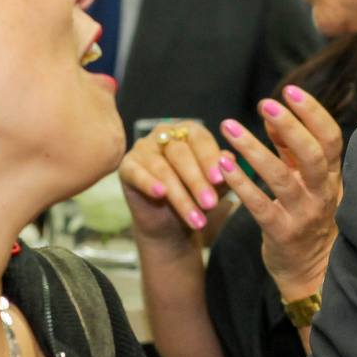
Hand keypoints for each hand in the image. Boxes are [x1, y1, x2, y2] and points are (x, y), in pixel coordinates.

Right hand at [120, 119, 227, 239]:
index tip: (220, 181)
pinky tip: (160, 195)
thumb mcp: (215, 188)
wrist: (171, 225)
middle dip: (196, 181)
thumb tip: (229, 158)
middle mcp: (164, 134)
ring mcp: (143, 148)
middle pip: (180, 153)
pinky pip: (137, 173)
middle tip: (210, 204)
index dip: (209, 159)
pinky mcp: (126, 166)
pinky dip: (149, 183)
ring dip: (180, 196)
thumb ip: (223, 172)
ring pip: (162, 168)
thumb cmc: (196, 199)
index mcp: (188, 131)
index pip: (200, 139)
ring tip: (196, 219)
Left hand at [218, 85, 343, 301]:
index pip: (331, 138)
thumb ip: (291, 148)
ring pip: (281, 177)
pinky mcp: (281, 233)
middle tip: (266, 102)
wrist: (311, 271)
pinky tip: (223, 164)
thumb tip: (273, 111)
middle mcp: (322, 194)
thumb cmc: (305, 216)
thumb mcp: (306, 181)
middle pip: (312, 155)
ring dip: (254, 149)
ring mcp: (303, 215)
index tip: (291, 90)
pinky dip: (241, 183)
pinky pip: (259, 205)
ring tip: (229, 126)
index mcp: (332, 177)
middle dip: (290, 125)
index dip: (313, 113)